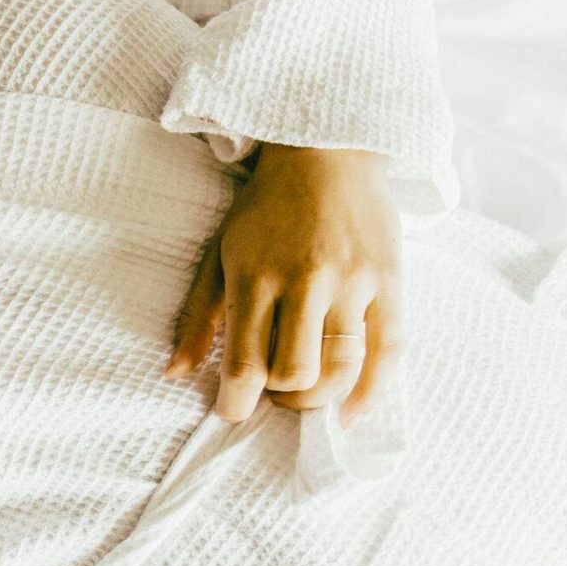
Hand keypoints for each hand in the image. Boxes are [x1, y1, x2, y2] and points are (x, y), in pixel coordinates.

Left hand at [167, 143, 404, 423]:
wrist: (328, 153)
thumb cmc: (265, 209)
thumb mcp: (220, 254)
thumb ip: (199, 315)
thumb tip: (176, 372)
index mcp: (255, 277)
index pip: (244, 363)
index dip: (235, 402)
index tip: (232, 410)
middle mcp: (306, 282)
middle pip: (294, 372)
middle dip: (279, 398)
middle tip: (272, 393)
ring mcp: (352, 282)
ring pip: (340, 368)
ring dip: (319, 398)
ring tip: (305, 394)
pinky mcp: (390, 281)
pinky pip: (388, 349)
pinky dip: (372, 391)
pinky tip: (353, 412)